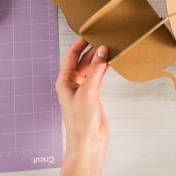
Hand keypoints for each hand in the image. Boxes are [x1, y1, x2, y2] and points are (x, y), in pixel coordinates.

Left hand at [56, 38, 109, 159]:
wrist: (88, 143)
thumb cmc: (81, 122)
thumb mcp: (88, 92)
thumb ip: (95, 70)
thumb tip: (101, 51)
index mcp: (64, 81)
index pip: (71, 56)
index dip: (80, 43)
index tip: (90, 32)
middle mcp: (72, 84)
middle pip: (82, 61)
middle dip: (91, 50)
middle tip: (104, 38)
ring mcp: (83, 90)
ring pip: (91, 69)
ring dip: (98, 60)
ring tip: (109, 47)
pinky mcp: (93, 96)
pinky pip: (98, 77)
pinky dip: (103, 69)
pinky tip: (110, 63)